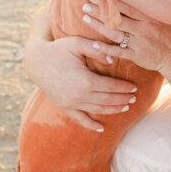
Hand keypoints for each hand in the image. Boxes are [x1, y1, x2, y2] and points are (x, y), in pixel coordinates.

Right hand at [24, 33, 138, 130]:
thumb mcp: (78, 43)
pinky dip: (91, 125)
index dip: (124, 87)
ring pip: (98, 110)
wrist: (35, 60)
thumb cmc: (58, 49)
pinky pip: (80, 120)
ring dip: (114, 110)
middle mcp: (79, 95)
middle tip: (134, 98)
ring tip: (125, 106)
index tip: (134, 87)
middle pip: (108, 100)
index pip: (111, 86)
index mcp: (86, 80)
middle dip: (123, 99)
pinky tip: (101, 128)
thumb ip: (97, 50)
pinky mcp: (64, 107)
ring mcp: (71, 104)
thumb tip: (112, 61)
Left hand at [82, 0, 170, 74]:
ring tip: (85, 19)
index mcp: (151, 17)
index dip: (113, 0)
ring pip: (116, 34)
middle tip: (84, 5)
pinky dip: (106, 48)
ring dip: (99, 26)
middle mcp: (144, 28)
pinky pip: (119, 52)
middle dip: (100, 11)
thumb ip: (158, 5)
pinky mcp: (138, 56)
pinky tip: (94, 44)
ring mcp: (140, 43)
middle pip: (118, 18)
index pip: (128, 6)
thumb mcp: (170, 17)